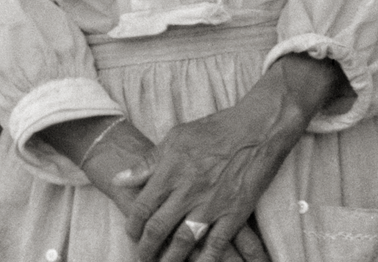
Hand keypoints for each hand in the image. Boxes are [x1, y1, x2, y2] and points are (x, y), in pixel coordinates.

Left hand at [41, 117, 268, 261]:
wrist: (256, 129)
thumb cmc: (214, 130)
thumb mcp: (176, 137)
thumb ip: (148, 162)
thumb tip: (120, 179)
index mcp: (171, 171)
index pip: (143, 207)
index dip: (133, 225)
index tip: (131, 233)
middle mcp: (188, 191)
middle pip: (159, 229)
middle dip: (146, 248)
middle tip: (141, 257)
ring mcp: (211, 205)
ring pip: (184, 242)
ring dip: (170, 259)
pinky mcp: (234, 214)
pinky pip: (216, 245)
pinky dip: (205, 260)